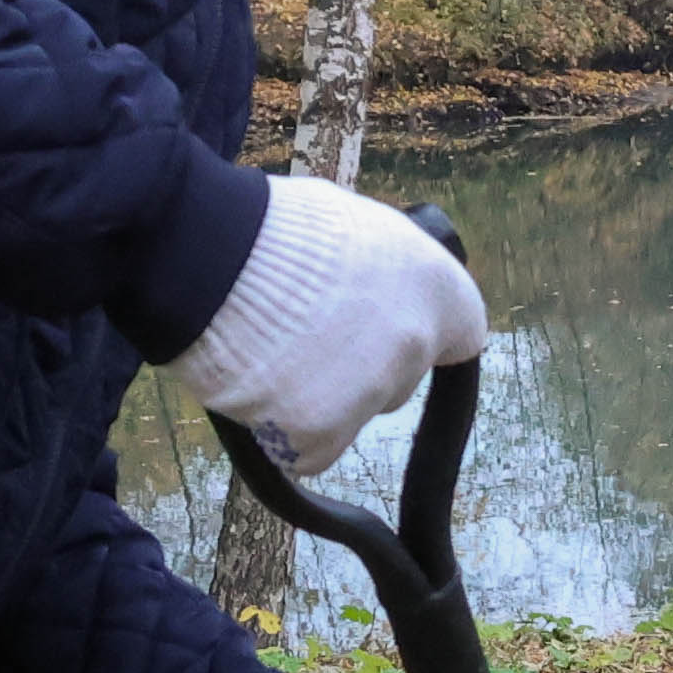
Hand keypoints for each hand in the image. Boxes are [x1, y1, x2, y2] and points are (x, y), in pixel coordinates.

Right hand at [176, 176, 488, 464]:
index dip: (424, 333)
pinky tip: (257, 386)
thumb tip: (384, 279)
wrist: (209, 253)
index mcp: (437, 286)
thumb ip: (386, 266)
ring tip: (267, 349)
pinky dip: (284, 432)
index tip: (389, 331)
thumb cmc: (274, 227)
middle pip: (399, 378)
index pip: (462, 333)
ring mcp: (371, 393)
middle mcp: (416, 344)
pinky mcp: (321, 433)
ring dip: (317, 396)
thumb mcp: (354, 222)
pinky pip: (310, 449)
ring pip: (352, 414)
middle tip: (305, 331)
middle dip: (360, 366)